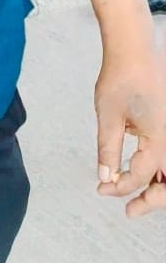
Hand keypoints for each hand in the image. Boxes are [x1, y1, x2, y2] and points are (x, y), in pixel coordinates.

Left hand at [94, 44, 165, 213]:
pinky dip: (161, 172)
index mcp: (160, 137)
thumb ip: (108, 150)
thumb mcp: (108, 116)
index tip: (102, 189)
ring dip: (160, 188)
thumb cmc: (121, 78)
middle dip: (152, 201)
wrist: (134, 52)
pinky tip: (144, 176)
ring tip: (139, 200)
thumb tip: (106, 178)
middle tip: (129, 211)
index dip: (121, 187)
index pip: (142, 175)